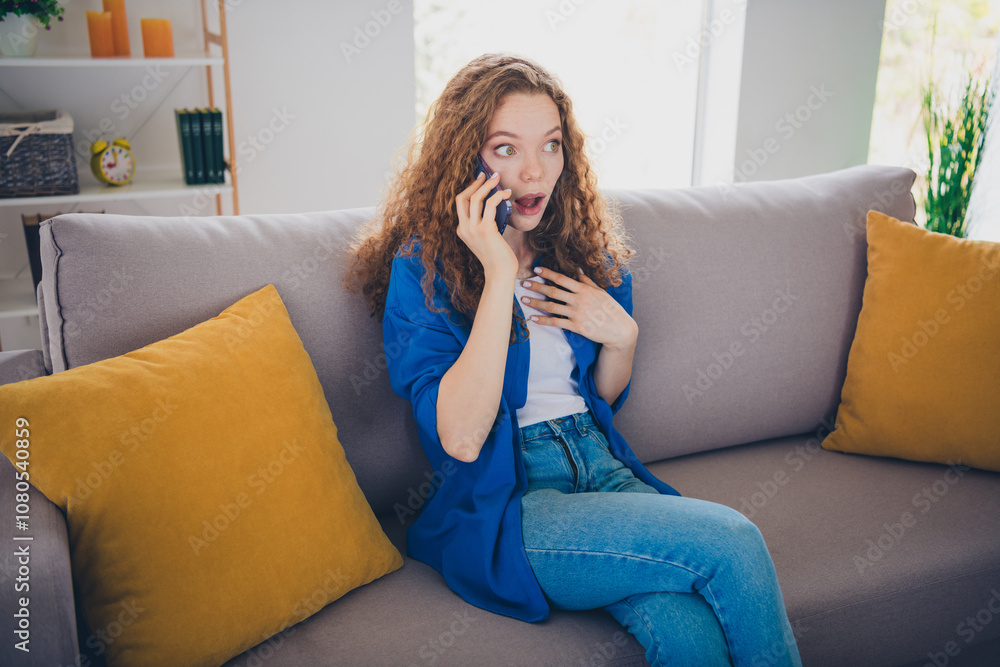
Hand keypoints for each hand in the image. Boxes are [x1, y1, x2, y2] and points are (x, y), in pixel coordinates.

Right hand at [454, 172, 515, 278]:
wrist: (500, 272)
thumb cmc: (497, 255)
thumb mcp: (486, 237)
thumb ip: (485, 222)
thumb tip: (494, 202)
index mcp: (462, 230)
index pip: (460, 203)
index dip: (469, 189)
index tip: (479, 180)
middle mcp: (464, 228)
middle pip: (463, 197)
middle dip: (475, 183)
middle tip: (487, 175)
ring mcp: (473, 229)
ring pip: (476, 198)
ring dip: (488, 185)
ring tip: (498, 179)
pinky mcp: (485, 229)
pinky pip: (490, 204)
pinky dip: (498, 195)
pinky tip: (506, 193)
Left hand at [519, 266, 637, 349]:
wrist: (619, 329)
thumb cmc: (611, 309)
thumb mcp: (601, 292)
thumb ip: (587, 281)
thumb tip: (577, 269)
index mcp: (584, 289)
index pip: (562, 279)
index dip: (548, 273)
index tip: (536, 269)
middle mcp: (579, 300)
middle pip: (553, 291)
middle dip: (537, 286)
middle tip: (524, 283)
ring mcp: (577, 313)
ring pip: (551, 307)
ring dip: (535, 303)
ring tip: (523, 300)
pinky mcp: (576, 326)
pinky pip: (556, 323)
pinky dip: (543, 321)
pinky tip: (533, 319)